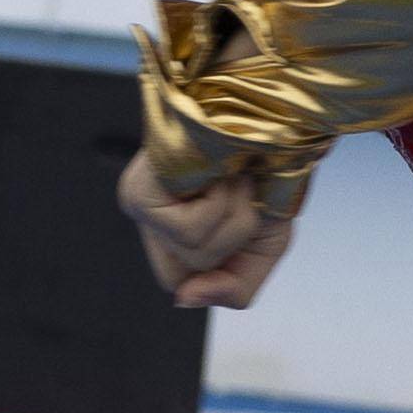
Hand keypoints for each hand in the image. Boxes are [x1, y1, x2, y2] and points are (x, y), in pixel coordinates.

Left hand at [117, 145, 310, 310]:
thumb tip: (183, 300)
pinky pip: (188, 230)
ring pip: (193, 253)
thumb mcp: (266, 244)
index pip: (179, 284)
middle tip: (243, 188)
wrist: (275, 113)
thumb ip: (234, 289)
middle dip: (233, 237)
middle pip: (189, 275)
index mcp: (167, 229)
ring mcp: (136, 202)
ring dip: (233, 215)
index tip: (246, 223)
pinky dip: (220, 203)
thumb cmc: (269, 175)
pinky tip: (218, 169)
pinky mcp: (139, 190)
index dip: (219, 274)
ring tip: (233, 173)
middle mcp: (145, 217)